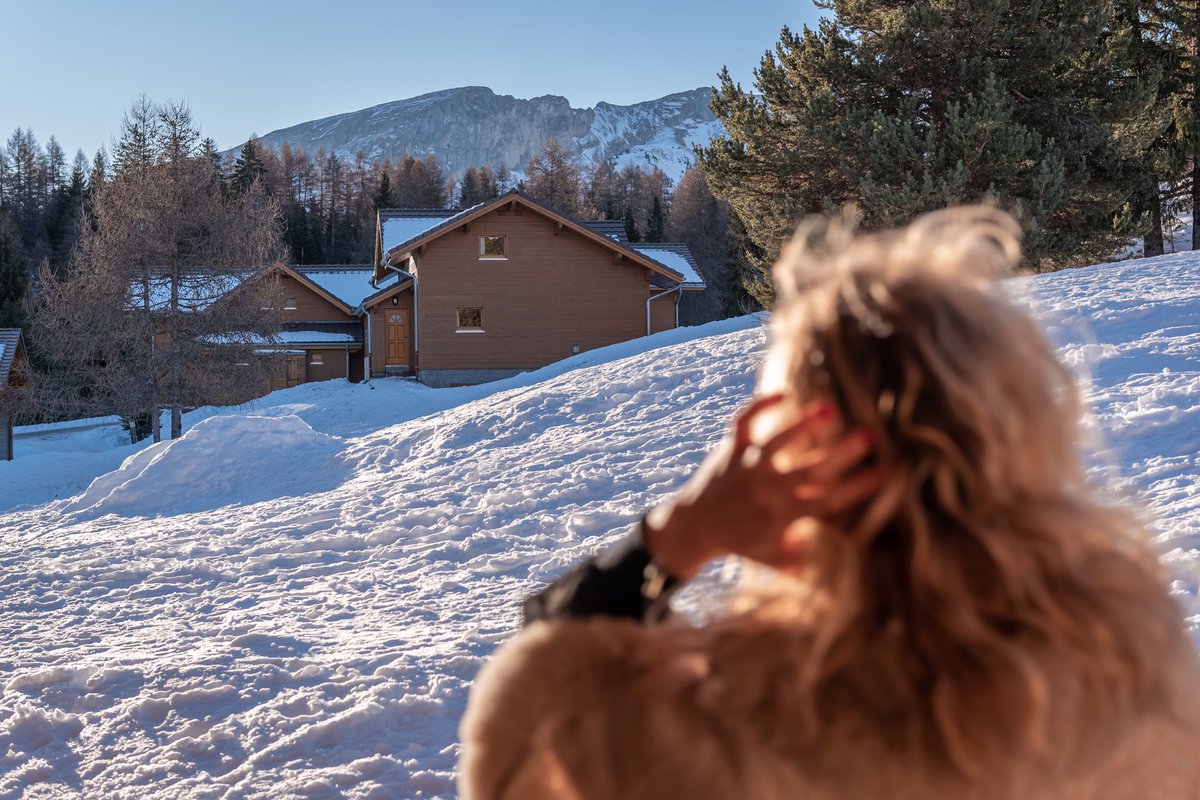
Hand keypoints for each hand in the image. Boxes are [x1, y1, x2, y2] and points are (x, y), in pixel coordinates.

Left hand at [642, 394, 881, 579]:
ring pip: (778, 441)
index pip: (827, 501)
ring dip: (803, 424)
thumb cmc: (738, 542)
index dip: (857, 488)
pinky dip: (759, 406)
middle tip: (869, 435)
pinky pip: (743, 424)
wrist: (692, 528)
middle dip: (842, 452)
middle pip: (810, 469)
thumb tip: (829, 548)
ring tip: (828, 407)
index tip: (884, 473)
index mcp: (783, 516)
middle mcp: (767, 489)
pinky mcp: (731, 451)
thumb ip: (802, 554)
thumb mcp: (772, 557)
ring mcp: (748, 467)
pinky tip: (783, 394)